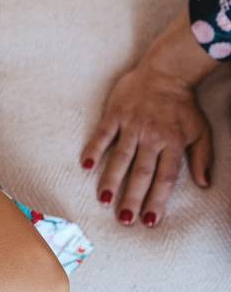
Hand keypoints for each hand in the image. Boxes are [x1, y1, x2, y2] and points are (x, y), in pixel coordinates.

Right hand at [81, 62, 212, 227]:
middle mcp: (151, 137)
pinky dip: (94, 149)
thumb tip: (203, 183)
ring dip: (111, 180)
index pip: (165, 178)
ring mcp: (131, 125)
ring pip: (120, 158)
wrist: (167, 70)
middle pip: (141, 173)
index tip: (150, 221)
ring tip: (103, 200)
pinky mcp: (115, 114)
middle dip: (133, 198)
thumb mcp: (200, 130)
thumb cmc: (183, 104)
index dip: (157, 200)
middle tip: (124, 219)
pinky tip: (86, 166)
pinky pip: (103, 135)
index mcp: (172, 143)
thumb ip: (201, 158)